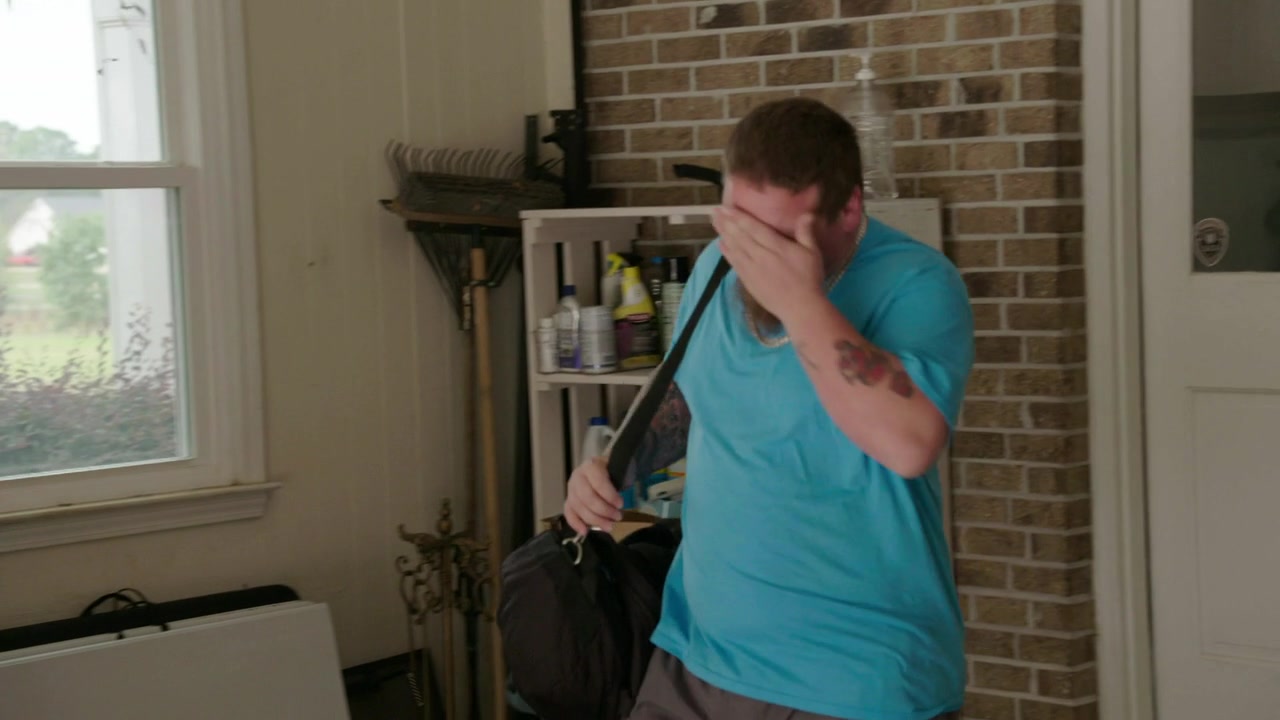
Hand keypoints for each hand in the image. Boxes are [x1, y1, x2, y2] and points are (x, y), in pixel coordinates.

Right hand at [563, 456, 622, 534]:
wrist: (600, 468)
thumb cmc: (611, 469)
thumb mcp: (618, 468)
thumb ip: (621, 479)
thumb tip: (621, 499)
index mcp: (591, 466)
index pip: (598, 482)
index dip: (609, 495)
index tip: (621, 504)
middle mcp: (578, 476)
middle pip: (587, 497)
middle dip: (604, 510)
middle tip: (617, 517)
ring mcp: (571, 489)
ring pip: (578, 507)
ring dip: (594, 520)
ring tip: (609, 526)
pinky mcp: (569, 500)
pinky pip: (568, 513)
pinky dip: (575, 523)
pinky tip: (585, 531)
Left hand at [713, 207, 824, 326]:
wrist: (800, 308)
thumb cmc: (809, 279)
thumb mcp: (812, 253)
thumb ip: (806, 232)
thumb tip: (806, 213)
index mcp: (776, 246)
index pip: (753, 227)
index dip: (739, 216)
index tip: (727, 207)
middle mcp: (760, 255)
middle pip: (740, 235)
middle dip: (726, 222)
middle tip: (714, 210)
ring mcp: (752, 269)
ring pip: (734, 247)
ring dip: (723, 233)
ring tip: (714, 222)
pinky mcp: (748, 281)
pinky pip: (734, 263)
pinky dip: (726, 252)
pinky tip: (720, 244)